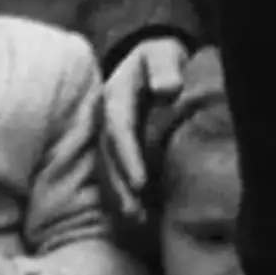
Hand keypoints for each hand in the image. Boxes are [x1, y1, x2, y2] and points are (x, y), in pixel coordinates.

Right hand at [101, 36, 191, 216]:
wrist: (151, 59)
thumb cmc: (160, 57)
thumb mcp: (162, 54)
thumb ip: (164, 68)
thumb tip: (168, 89)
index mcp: (116, 97)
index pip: (119, 130)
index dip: (128, 157)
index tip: (141, 182)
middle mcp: (107, 119)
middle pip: (108, 157)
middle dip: (120, 186)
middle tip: (135, 213)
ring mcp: (108, 134)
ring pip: (108, 169)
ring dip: (119, 196)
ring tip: (136, 221)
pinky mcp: (116, 146)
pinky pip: (114, 172)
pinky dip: (122, 194)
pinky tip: (137, 216)